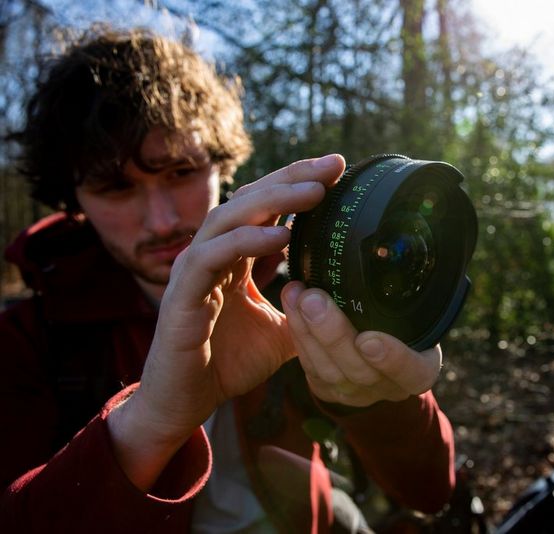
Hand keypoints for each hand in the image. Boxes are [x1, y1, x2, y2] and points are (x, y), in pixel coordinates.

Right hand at [108, 155, 344, 489]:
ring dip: (274, 200)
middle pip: (251, 199)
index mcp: (235, 256)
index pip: (267, 207)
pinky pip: (214, 256)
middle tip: (333, 165)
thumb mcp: (283, 334)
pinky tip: (284, 236)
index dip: (299, 183)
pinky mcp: (181, 293)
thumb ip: (309, 313)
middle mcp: (213, 253)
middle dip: (292, 178)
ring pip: (231, 217)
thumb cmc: (227, 363)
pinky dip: (247, 241)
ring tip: (316, 192)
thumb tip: (351, 304)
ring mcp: (194, 269)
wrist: (185, 403)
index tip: (340, 169)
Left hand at [281, 281, 442, 406]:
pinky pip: (309, 364)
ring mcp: (356, 391)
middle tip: (314, 300)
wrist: (385, 348)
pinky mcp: (327, 387)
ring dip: (307, 330)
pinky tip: (291, 301)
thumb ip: (413, 291)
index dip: (393, 358)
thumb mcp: (420, 309)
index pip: (413, 372)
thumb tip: (402, 243)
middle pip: (360, 371)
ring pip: (328, 370)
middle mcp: (388, 386)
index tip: (369, 339)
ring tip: (296, 294)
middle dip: (333, 335)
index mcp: (420, 369)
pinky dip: (298, 332)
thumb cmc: (408, 320)